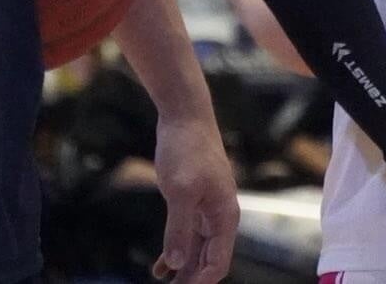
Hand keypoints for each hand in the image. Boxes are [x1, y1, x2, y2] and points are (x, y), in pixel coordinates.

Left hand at [150, 111, 238, 283]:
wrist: (185, 118)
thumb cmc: (186, 150)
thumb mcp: (179, 191)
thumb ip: (180, 229)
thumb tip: (178, 265)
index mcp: (224, 216)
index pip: (218, 263)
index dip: (200, 282)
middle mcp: (220, 216)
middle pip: (209, 260)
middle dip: (191, 280)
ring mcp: (207, 209)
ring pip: (198, 250)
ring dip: (183, 270)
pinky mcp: (193, 202)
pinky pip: (188, 235)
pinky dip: (176, 252)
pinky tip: (160, 267)